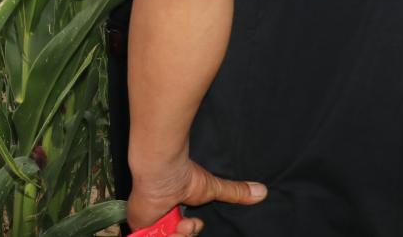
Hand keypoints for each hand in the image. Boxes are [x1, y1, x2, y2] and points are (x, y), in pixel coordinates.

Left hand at [127, 157, 266, 233]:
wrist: (162, 171)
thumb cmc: (184, 176)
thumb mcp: (213, 189)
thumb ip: (235, 193)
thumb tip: (262, 191)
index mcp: (172, 210)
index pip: (180, 230)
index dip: (189, 231)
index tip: (194, 222)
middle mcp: (159, 217)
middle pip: (175, 235)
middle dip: (185, 235)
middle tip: (187, 224)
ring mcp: (149, 223)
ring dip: (179, 236)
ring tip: (181, 224)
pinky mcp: (139, 226)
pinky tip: (172, 226)